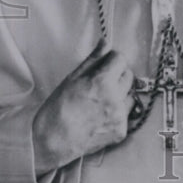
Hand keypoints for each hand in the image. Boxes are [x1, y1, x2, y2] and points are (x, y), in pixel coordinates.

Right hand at [32, 40, 133, 172]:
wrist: (52, 140)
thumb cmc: (58, 108)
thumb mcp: (73, 78)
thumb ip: (94, 59)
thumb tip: (106, 42)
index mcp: (102, 82)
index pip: (120, 59)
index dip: (111, 60)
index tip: (105, 64)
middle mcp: (114, 98)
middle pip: (128, 75)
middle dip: (117, 75)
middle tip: (101, 83)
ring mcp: (119, 116)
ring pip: (130, 94)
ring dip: (120, 94)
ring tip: (101, 101)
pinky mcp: (121, 131)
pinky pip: (127, 113)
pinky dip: (118, 112)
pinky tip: (102, 115)